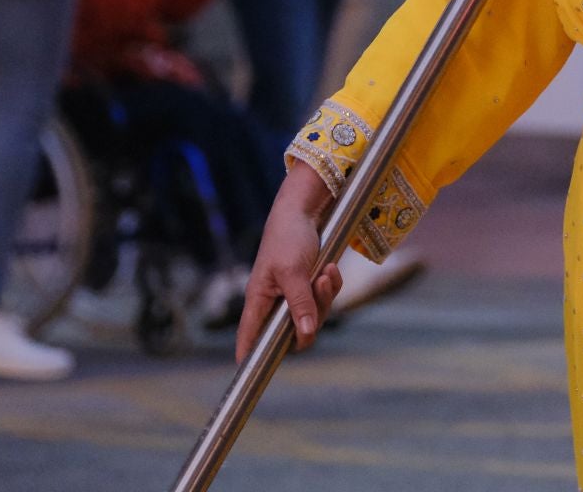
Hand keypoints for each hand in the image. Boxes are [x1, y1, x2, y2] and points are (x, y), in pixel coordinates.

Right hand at [237, 164, 342, 361]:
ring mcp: (294, 294)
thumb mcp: (292, 271)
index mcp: (259, 300)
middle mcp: (275, 301)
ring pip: (315, 315)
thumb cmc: (288, 237)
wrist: (306, 210)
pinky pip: (326, 298)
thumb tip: (305, 334)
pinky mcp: (311, 284)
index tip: (252, 374)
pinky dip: (332, 286)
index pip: (250, 338)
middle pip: (294, 331)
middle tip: (321, 284)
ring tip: (327, 271)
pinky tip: (331, 268)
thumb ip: (299, 303)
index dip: (250, 357)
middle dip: (314, 313)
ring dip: (326, 295)